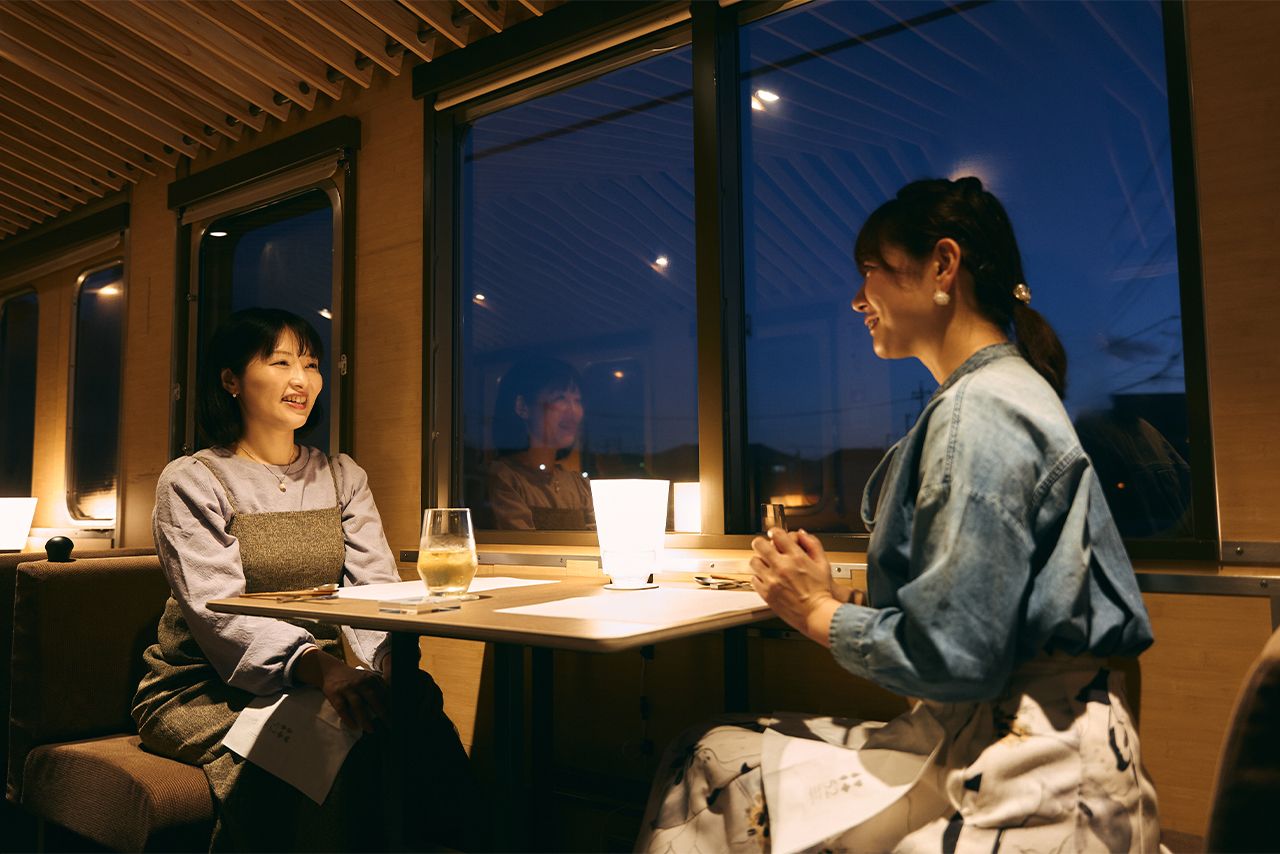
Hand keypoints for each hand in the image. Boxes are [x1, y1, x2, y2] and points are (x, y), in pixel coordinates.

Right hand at [293, 647, 388, 732]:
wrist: (330, 670)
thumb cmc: (353, 678)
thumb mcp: (368, 678)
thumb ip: (379, 687)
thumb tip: (391, 704)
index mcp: (371, 679)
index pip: (384, 693)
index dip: (390, 705)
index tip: (396, 717)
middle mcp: (360, 682)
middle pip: (373, 698)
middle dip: (383, 713)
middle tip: (389, 725)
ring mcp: (347, 688)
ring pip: (358, 705)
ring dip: (365, 719)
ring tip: (371, 730)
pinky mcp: (335, 694)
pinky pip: (342, 709)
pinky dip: (348, 719)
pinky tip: (354, 727)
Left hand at [749, 528, 841, 646]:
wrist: (816, 614)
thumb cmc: (821, 592)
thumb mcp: (823, 564)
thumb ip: (813, 544)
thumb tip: (801, 534)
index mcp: (796, 557)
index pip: (777, 534)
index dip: (774, 532)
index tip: (774, 536)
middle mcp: (782, 566)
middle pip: (759, 544)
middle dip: (761, 544)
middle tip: (765, 549)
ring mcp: (772, 580)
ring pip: (753, 561)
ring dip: (760, 561)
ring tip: (767, 566)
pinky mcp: (766, 593)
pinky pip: (754, 579)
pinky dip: (759, 578)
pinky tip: (768, 579)